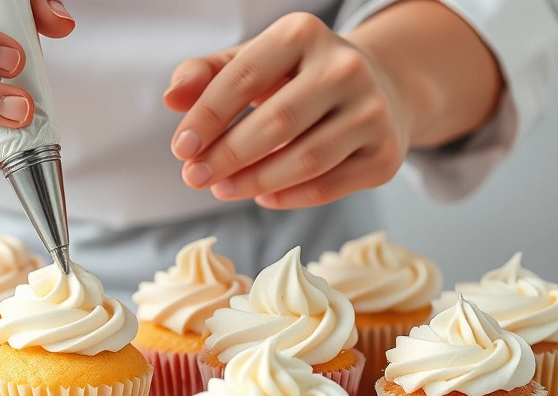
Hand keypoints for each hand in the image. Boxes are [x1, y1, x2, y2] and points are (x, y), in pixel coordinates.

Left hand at [164, 13, 409, 209]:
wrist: (379, 89)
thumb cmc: (296, 78)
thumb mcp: (252, 64)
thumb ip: (207, 75)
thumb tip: (171, 97)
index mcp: (304, 34)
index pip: (243, 78)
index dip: (206, 117)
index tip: (181, 149)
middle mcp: (345, 68)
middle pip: (276, 123)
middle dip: (227, 156)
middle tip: (194, 178)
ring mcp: (372, 112)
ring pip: (305, 160)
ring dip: (254, 182)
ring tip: (221, 189)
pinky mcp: (386, 154)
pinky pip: (328, 186)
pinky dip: (289, 197)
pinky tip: (262, 196)